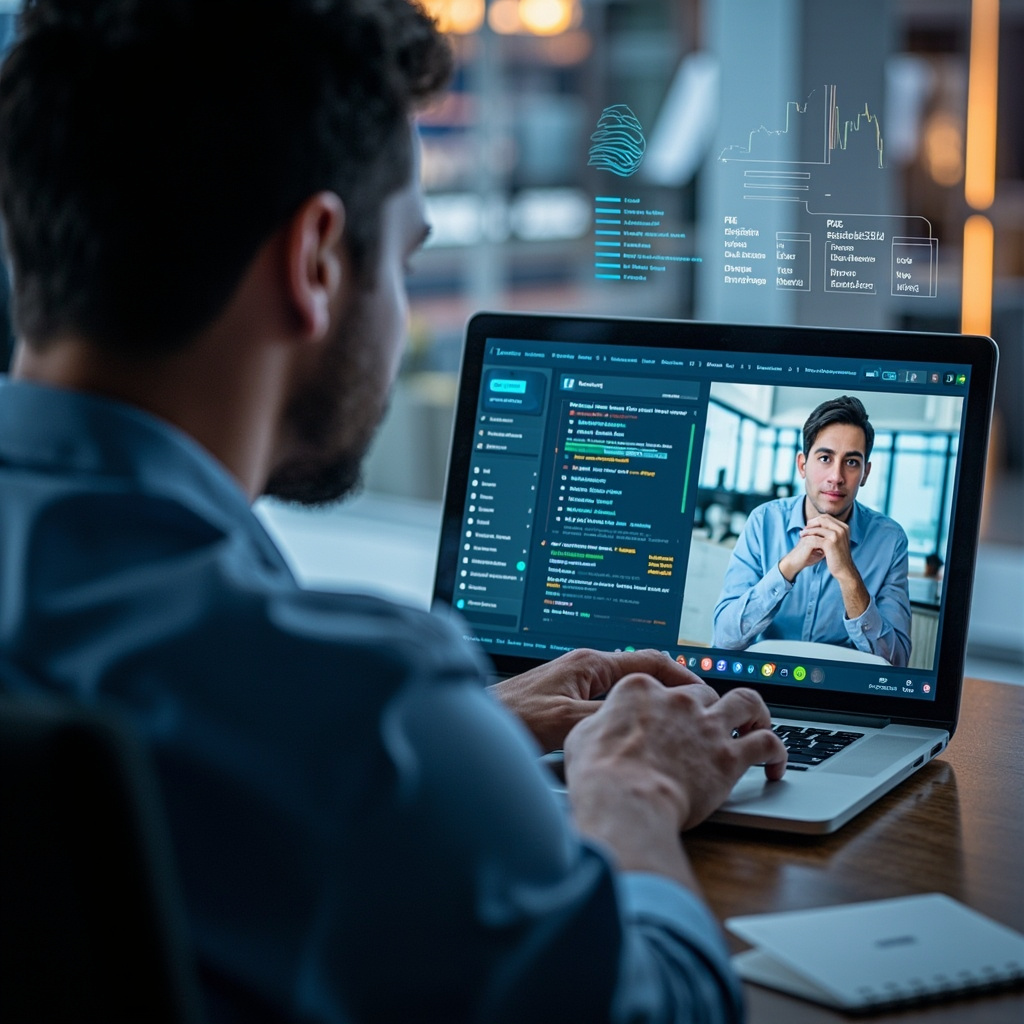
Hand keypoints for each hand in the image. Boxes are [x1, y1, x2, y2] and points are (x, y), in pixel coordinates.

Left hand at [489, 648, 703, 752]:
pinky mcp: (565, 702)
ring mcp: (574, 684)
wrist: (474, 728)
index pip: (650, 660)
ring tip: (673, 726)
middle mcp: (584, 668)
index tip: (705, 694)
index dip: (683, 676)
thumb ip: (609, 717)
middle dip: (670, 692)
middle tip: (697, 713)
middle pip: (641, 676)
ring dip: (649, 705)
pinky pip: (608, 705)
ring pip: (625, 692)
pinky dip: (627, 717)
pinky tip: (633, 737)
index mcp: (589, 663)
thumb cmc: (512, 719)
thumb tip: (647, 719)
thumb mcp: (567, 722)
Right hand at [564, 675, 786, 834]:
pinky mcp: (729, 756)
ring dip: (755, 712)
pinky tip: (776, 766)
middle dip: (708, 708)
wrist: (624, 799)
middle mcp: (678, 700)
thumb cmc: (598, 773)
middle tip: (709, 726)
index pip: (660, 685)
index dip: (665, 702)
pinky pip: (767, 743)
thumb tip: (602, 729)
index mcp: (640, 689)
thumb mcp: (583, 736)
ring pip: (746, 702)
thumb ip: (601, 725)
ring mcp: (706, 725)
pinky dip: (777, 752)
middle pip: (704, 693)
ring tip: (757, 724)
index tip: (666, 715)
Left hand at [793, 514, 868, 618]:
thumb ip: (830, 531)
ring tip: (801, 535)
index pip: (827, 517)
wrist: (844, 569)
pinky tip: (803, 541)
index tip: (808, 525)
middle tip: (803, 529)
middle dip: (811, 523)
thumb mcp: (837, 541)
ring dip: (807, 530)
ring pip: (817, 527)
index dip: (816, 520)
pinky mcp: (830, 542)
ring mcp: (837, 535)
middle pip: (822, 519)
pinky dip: (808, 537)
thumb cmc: (839, 556)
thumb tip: (818, 524)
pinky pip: (815, 537)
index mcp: (844, 527)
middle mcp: (842, 529)